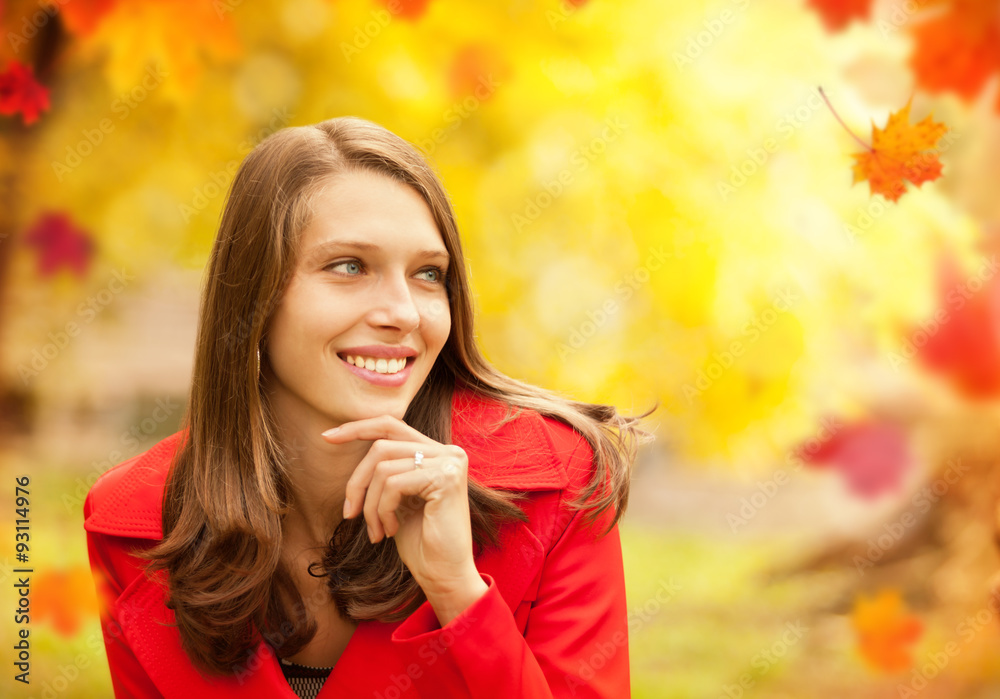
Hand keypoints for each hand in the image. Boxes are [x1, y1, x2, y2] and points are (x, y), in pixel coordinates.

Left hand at [322, 415, 483, 605]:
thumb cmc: (420, 541)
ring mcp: (449, 462)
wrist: (445, 574)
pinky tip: (389, 530)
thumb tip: (345, 441)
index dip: (358, 428)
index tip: (328, 436)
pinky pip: (393, 484)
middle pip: (381, 446)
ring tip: (375, 530)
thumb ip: (386, 471)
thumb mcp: (398, 499)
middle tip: (349, 514)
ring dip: (370, 504)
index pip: (391, 426)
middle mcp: (448, 452)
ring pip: (384, 467)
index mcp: (437, 453)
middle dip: (357, 482)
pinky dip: (382, 510)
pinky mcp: (446, 477)